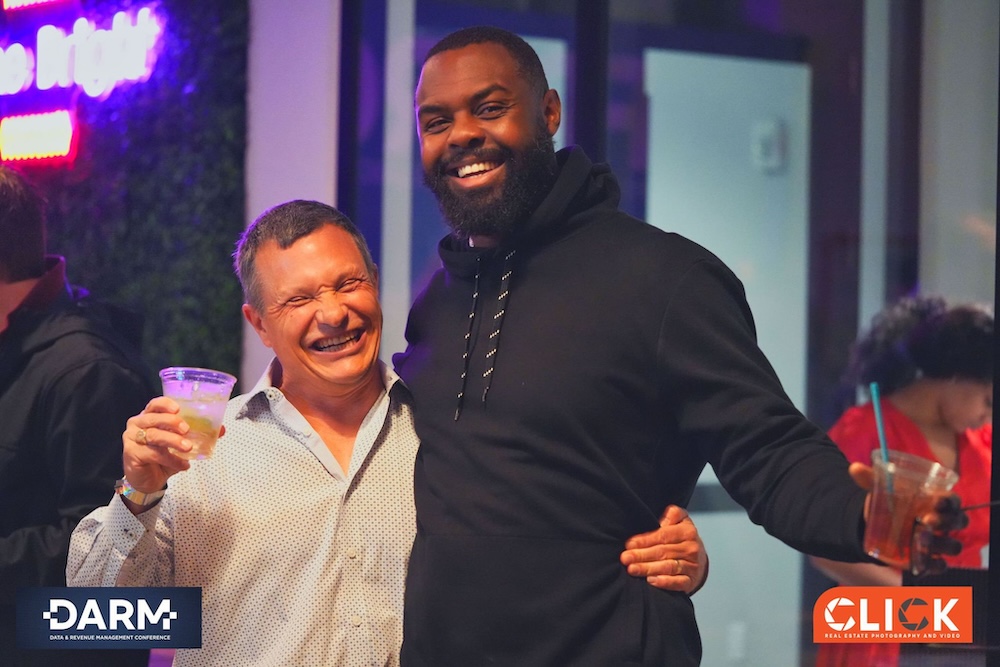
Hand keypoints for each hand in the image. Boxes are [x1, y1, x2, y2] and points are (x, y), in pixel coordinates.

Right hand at [122, 396, 195, 497]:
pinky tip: (182, 464)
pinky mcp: (131, 453)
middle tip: (186, 429)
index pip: (155, 404)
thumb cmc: (162, 457)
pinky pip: (153, 453)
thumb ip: (199, 435)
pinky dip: (170, 459)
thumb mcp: (181, 444)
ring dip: (173, 441)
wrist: (148, 480)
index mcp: (149, 417)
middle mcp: (138, 424)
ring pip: (153, 435)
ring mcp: (132, 438)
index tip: (178, 409)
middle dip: (172, 422)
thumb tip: (221, 429)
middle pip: (153, 418)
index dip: (165, 404)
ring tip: (188, 447)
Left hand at [620, 505, 708, 593]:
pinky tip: (650, 580)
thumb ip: (671, 514)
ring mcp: (692, 566)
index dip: (645, 540)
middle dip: (641, 555)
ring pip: (668, 567)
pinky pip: (678, 583)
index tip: (629, 544)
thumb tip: (659, 521)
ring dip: (648, 568)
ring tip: (632, 569)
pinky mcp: (691, 581)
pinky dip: (664, 582)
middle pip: (663, 552)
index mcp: (687, 531)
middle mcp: (691, 549)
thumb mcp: (680, 519)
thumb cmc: (681, 537)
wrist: (699, 558)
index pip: (663, 536)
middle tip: (625, 558)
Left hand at [848, 462, 966, 574]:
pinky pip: (940, 566)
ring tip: (918, 540)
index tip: (936, 501)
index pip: (953, 500)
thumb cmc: (893, 501)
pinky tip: (921, 561)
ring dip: (940, 544)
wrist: (883, 523)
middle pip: (959, 522)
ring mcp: (939, 541)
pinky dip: (933, 566)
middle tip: (925, 520)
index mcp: (938, 501)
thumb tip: (854, 468)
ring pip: (953, 545)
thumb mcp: (882, 489)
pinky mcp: (930, 558)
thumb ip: (870, 479)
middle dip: (946, 522)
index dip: (949, 501)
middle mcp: (944, 521)